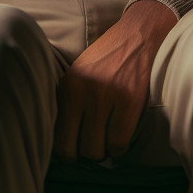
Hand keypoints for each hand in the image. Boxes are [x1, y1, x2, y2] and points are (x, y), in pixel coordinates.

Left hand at [53, 0, 176, 161]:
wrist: (137, 35)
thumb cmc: (107, 58)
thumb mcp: (77, 75)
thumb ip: (69, 101)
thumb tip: (63, 139)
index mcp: (66, 88)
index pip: (54, 135)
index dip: (63, 151)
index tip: (72, 152)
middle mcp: (81, 94)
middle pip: (73, 149)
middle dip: (81, 157)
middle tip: (91, 151)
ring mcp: (104, 98)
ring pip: (96, 150)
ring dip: (102, 154)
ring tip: (105, 145)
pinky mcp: (129, 102)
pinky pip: (118, 142)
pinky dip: (119, 149)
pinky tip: (119, 141)